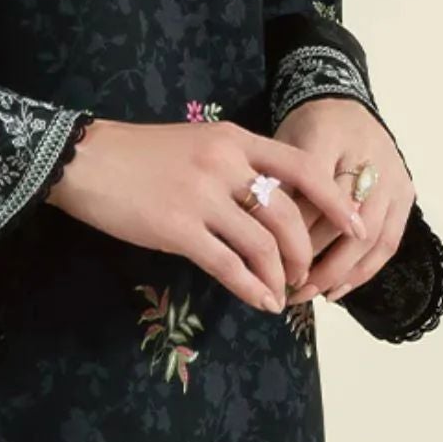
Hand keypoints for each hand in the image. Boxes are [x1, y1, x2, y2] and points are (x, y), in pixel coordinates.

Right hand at [46, 116, 369, 315]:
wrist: (85, 160)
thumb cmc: (139, 153)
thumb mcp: (196, 143)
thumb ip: (234, 165)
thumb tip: (271, 204)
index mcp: (233, 138)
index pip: (301, 166)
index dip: (335, 199)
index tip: (357, 225)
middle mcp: (224, 163)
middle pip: (287, 214)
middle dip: (303, 252)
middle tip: (304, 275)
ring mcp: (201, 195)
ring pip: (262, 244)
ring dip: (280, 275)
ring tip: (281, 292)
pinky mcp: (178, 228)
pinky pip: (228, 265)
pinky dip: (252, 288)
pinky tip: (260, 303)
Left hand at [272, 98, 415, 304]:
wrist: (343, 104)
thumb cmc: (307, 128)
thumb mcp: (284, 145)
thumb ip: (279, 184)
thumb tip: (265, 239)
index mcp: (330, 138)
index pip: (313, 194)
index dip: (295, 230)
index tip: (272, 258)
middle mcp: (370, 158)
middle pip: (345, 220)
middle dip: (316, 258)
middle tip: (288, 285)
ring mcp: (393, 178)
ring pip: (370, 237)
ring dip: (339, 272)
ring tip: (309, 293)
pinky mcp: (406, 194)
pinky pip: (389, 242)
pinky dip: (364, 270)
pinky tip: (338, 290)